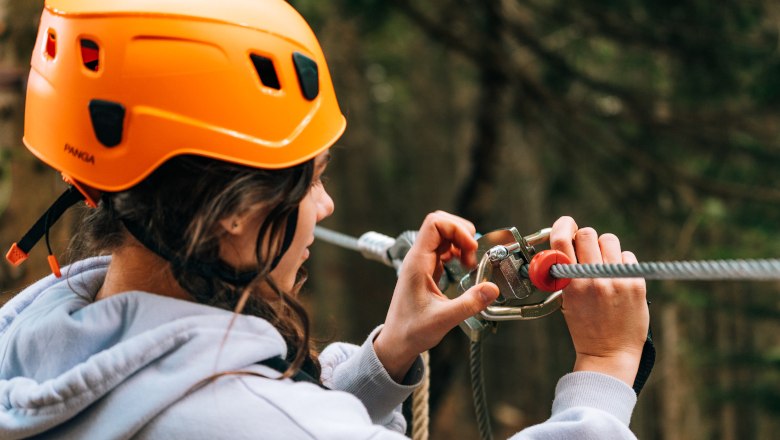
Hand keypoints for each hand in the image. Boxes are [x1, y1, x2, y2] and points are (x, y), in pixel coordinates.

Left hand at [373, 211, 499, 381]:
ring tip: (471, 264)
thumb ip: (468, 304)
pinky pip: (445, 249)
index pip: (435, 224)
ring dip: (462, 243)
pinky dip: (459, 252)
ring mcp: (422, 263)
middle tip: (473, 256)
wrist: (397, 342)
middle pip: (441, 224)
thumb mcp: (443, 320)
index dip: (457, 229)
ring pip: (444, 236)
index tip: (471, 249)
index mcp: (417, 263)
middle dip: (462, 233)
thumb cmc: (411, 331)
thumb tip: (492, 289)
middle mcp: (418, 258)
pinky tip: (465, 267)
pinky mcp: (428, 270)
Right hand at [550, 216, 648, 385]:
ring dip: (605, 248)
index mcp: (571, 283)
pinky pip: (627, 256)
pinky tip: (618, 278)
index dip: (563, 226)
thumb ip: (566, 273)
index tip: (565, 224)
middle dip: (585, 239)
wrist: (610, 354)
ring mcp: (616, 280)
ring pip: (610, 240)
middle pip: (588, 234)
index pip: (563, 240)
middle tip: (586, 251)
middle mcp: (593, 278)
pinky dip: (622, 262)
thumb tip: (571, 244)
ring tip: (604, 265)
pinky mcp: (635, 283)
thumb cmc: (586, 327)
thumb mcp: (566, 300)